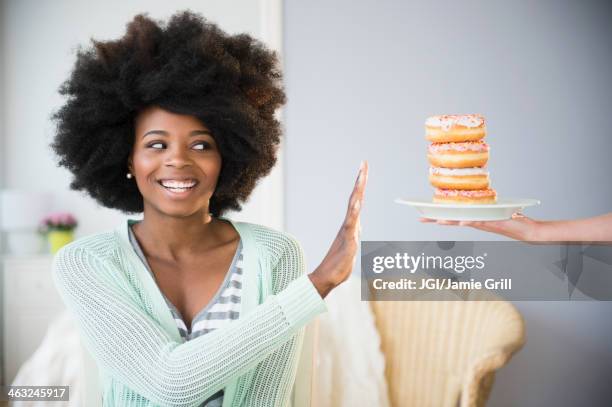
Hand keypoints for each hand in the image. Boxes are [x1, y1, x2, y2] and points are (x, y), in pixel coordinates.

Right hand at [309, 161, 368, 297]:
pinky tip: (358, 203)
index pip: (357, 201)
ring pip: (353, 209)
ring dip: (358, 192)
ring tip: (362, 177)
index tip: (363, 169)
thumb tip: (357, 226)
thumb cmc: (339, 265)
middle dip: (360, 181)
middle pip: (355, 198)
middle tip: (364, 164)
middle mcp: (348, 225)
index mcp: (350, 225)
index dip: (360, 185)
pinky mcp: (347, 242)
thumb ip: (354, 235)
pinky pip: (351, 226)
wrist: (327, 279)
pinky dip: (354, 213)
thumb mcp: (352, 247)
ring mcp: (347, 233)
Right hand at [419, 212, 541, 240]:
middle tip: (422, 218)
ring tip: (437, 219)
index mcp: (475, 219)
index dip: (439, 216)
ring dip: (450, 221)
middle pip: (453, 220)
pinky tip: (461, 220)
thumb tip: (478, 197)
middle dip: (437, 219)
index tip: (425, 214)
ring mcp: (483, 224)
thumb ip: (486, 207)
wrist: (527, 231)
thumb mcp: (496, 211)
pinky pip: (479, 222)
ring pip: (462, 222)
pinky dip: (469, 221)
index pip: (454, 217)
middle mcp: (476, 223)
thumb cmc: (514, 221)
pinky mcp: (493, 223)